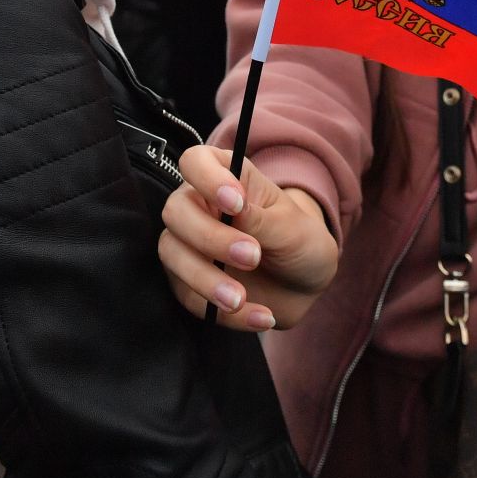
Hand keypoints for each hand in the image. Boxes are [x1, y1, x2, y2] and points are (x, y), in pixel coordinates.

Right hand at [159, 145, 338, 331]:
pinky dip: (223, 313)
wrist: (304, 284)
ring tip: (242, 299)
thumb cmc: (300, 242)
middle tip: (252, 256)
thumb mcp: (294, 229)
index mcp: (225, 178)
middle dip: (209, 237)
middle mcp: (199, 207)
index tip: (235, 203)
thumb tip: (235, 209)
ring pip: (172, 255)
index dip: (207, 179)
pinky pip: (189, 298)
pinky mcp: (188, 283)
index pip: (195, 161)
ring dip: (206, 279)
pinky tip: (261, 316)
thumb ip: (262, 219)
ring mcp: (189, 246)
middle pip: (175, 212)